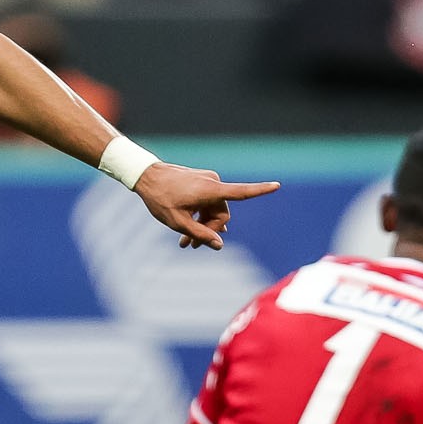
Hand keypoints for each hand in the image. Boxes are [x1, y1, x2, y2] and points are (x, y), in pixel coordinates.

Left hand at [134, 164, 279, 249]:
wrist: (145, 177)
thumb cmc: (161, 198)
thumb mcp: (178, 222)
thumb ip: (200, 234)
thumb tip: (219, 245)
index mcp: (211, 190)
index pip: (242, 192)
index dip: (260, 190)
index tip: (277, 185)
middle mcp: (213, 183)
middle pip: (221, 214)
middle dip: (209, 231)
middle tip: (190, 246)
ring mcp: (207, 181)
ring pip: (213, 211)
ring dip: (202, 227)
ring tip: (185, 244)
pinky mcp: (201, 182)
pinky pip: (206, 203)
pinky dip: (198, 216)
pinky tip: (186, 231)